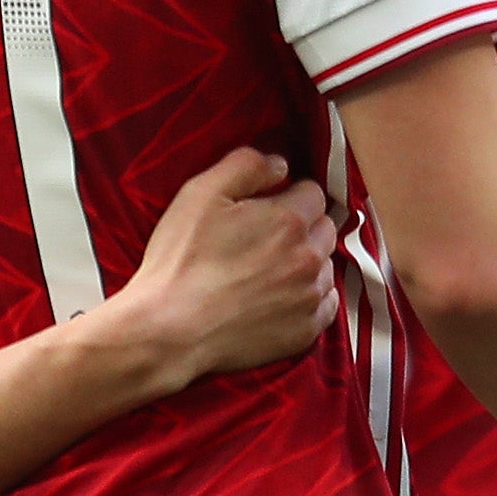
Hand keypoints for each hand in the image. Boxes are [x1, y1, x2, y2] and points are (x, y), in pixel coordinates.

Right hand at [107, 149, 338, 384]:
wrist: (170, 330)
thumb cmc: (181, 260)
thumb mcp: (201, 193)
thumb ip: (246, 166)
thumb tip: (280, 164)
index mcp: (289, 220)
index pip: (313, 192)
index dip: (289, 194)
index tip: (267, 206)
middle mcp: (308, 258)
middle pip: (325, 228)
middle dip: (303, 226)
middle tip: (266, 237)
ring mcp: (309, 297)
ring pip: (326, 266)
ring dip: (307, 262)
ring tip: (269, 270)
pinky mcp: (304, 331)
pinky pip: (326, 306)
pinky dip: (310, 297)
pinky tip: (281, 298)